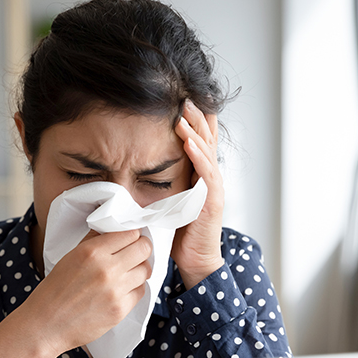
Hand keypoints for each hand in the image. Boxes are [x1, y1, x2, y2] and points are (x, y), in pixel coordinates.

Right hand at [32, 229, 151, 352]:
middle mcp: (106, 269)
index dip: (133, 234)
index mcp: (92, 252)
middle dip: (142, 249)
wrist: (46, 325)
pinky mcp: (120, 310)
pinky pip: (140, 291)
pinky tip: (121, 290)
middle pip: (144, 249)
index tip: (130, 239)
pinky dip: (134, 289)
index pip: (130, 233)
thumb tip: (116, 230)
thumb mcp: (70, 257)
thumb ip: (94, 241)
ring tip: (127, 273)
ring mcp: (115, 291)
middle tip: (135, 253)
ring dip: (139, 269)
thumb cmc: (55, 290)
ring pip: (145, 270)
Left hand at [172, 99, 224, 288]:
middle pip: (206, 140)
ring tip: (184, 114)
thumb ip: (167, 182)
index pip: (200, 142)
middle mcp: (211, 178)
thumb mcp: (171, 200)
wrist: (195, 261)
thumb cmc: (182, 233)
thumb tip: (143, 166)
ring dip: (195, 132)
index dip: (194, 121)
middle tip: (184, 97)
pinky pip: (207, 174)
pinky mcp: (212, 201)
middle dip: (196, 118)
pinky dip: (199, 156)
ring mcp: (214, 188)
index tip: (182, 100)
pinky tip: (190, 143)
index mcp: (201, 176)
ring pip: (207, 152)